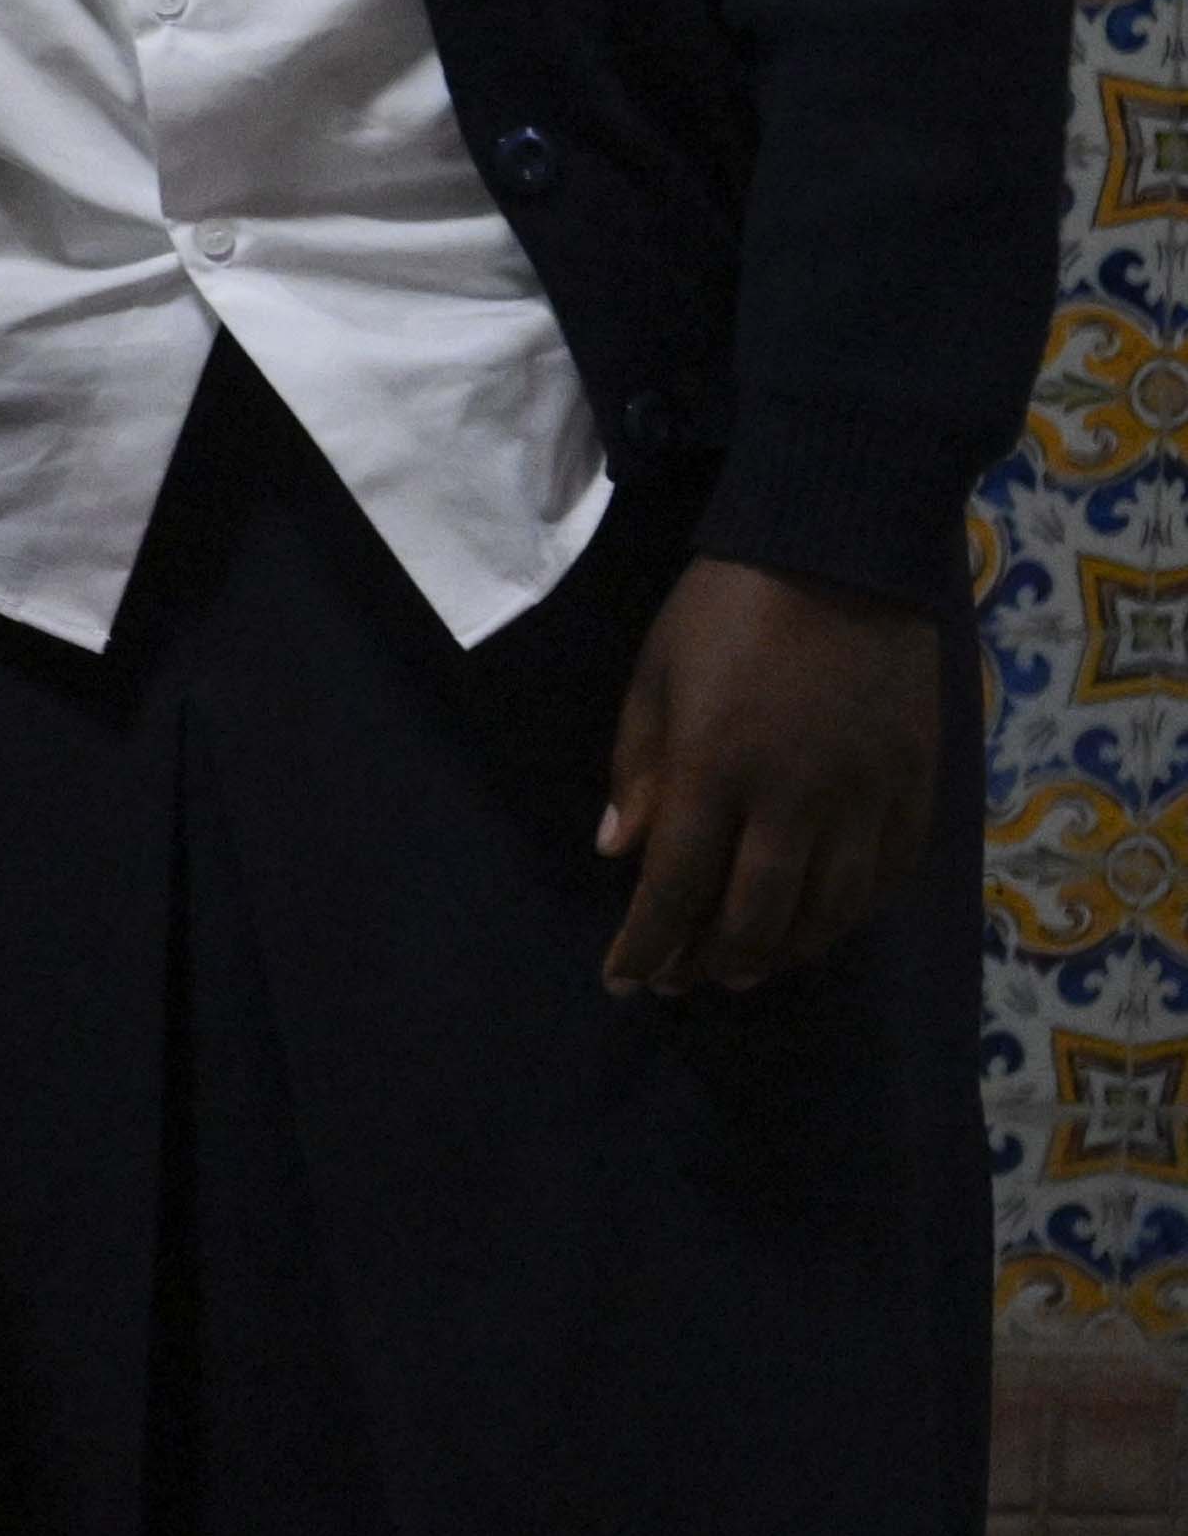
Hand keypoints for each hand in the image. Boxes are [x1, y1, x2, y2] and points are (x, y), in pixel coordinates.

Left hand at [599, 556, 943, 995]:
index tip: (623, 982)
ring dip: (781, 952)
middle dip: (710, 961)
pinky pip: (886, 877)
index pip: (675, 887)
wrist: (843, 553)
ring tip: (744, 971)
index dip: (646, 945)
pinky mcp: (915, 787)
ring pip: (827, 911)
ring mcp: (865, 797)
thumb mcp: (656, 677)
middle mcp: (796, 799)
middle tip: (683, 982)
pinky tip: (821, 928)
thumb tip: (619, 853)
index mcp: (716, 768)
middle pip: (754, 916)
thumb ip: (639, 771)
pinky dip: (849, 916)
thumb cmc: (727, 607)